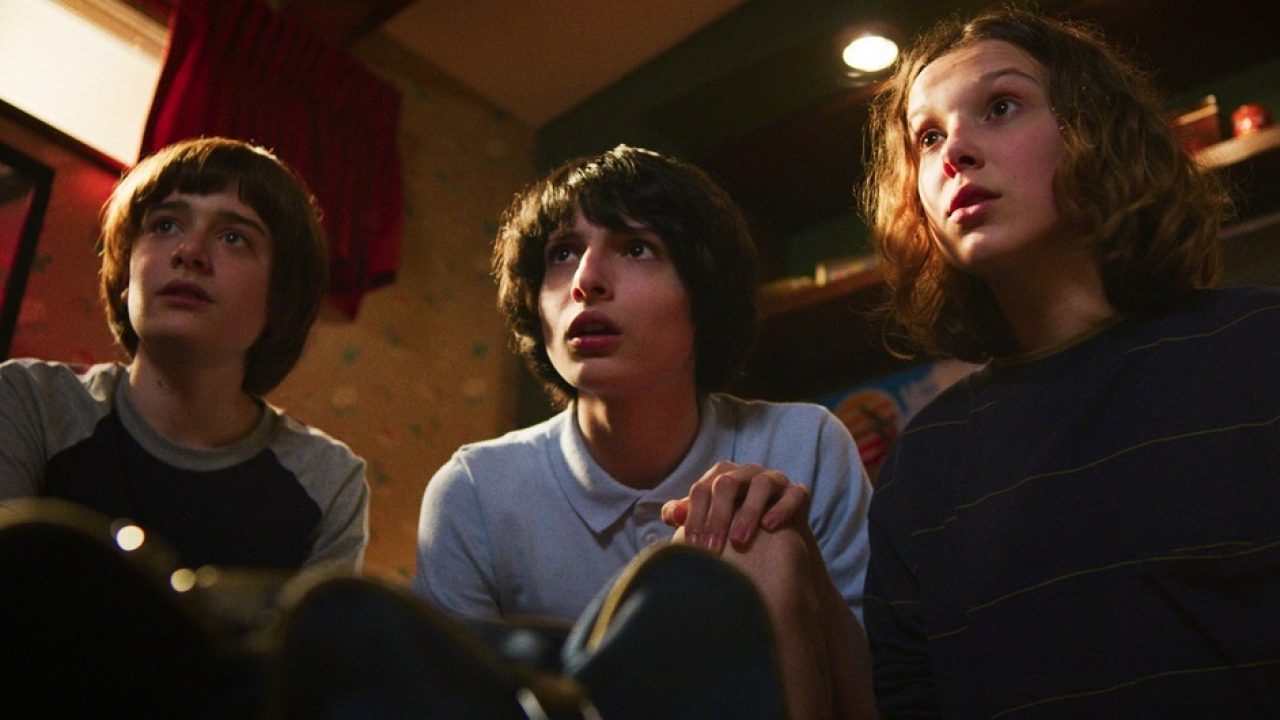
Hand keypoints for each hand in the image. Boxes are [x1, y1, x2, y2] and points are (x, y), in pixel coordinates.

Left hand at [660, 461, 809, 552]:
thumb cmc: (733, 528)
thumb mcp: (708, 523)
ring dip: (748, 512)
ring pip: (760, 485)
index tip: (691, 546)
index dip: (694, 516)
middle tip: (711, 548)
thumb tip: (671, 515)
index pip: (701, 489)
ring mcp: (773, 479)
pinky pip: (793, 493)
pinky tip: (769, 526)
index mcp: (721, 477)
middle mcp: (746, 472)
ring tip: (739, 540)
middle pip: (726, 484)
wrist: (775, 541)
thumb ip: (687, 516)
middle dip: (717, 517)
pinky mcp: (797, 492)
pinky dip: (781, 508)